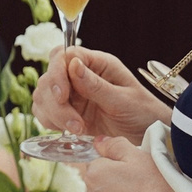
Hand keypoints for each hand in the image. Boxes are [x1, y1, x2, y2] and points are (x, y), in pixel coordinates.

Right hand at [33, 48, 170, 143]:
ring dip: (54, 114)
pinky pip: (46, 112)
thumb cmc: (143, 112)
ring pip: (43, 96)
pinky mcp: (68, 112)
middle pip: (49, 78)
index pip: (63, 56)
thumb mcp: (123, 100)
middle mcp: (80, 75)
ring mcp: (72, 94)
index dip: (57, 73)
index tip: (62, 95)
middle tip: (75, 123)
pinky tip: (71, 131)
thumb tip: (72, 65)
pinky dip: (51, 122)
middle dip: (56, 102)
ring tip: (78, 129)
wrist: (148, 135)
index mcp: (97, 63)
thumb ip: (96, 85)